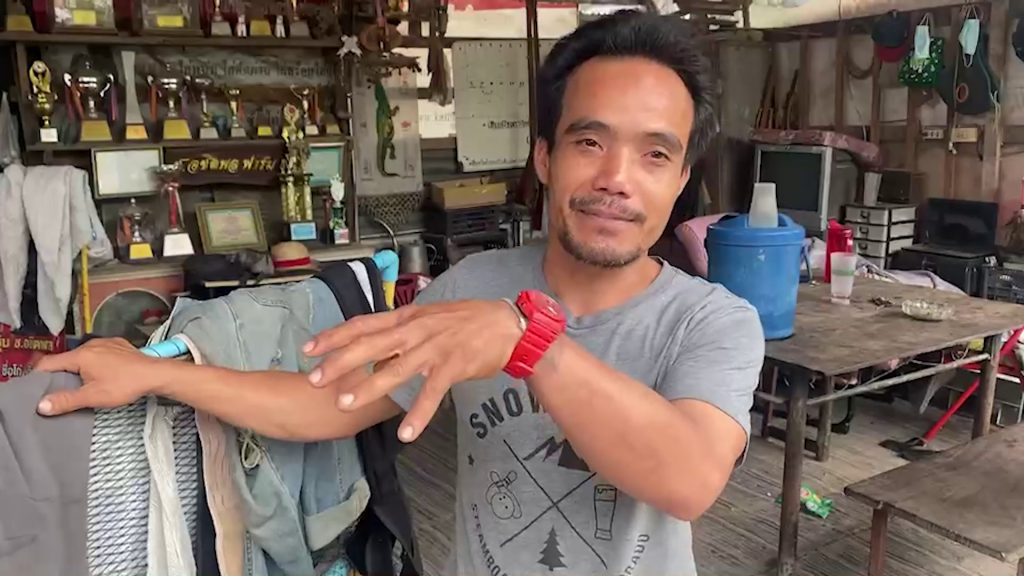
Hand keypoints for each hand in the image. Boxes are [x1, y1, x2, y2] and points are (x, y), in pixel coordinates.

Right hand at [33, 338, 165, 415]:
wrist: (155, 374)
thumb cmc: (125, 385)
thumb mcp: (93, 396)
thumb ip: (67, 400)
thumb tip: (41, 405)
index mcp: (80, 355)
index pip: (48, 363)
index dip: (38, 376)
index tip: (34, 387)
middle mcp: (91, 345)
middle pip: (65, 359)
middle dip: (59, 374)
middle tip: (56, 390)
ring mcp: (106, 343)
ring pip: (82, 356)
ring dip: (77, 368)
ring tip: (77, 384)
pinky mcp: (118, 345)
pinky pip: (98, 353)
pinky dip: (93, 363)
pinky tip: (99, 374)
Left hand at [303, 300, 522, 441]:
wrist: (506, 325)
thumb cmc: (467, 321)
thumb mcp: (428, 318)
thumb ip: (401, 332)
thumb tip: (376, 350)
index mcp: (407, 317)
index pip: (363, 324)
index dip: (334, 336)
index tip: (309, 349)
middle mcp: (415, 330)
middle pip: (370, 345)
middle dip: (339, 362)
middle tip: (314, 379)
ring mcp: (433, 348)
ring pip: (395, 370)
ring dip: (368, 387)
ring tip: (345, 404)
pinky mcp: (453, 366)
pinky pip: (432, 393)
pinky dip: (419, 414)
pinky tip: (406, 434)